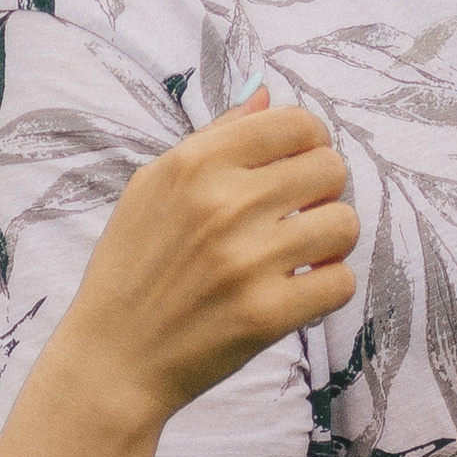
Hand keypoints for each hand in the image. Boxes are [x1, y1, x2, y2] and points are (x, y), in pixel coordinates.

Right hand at [69, 90, 358, 416]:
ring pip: (344, 224)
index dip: (310, 144)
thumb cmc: (132, 269)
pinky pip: (341, 281)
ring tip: (302, 254)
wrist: (112, 360)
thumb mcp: (152, 188)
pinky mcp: (265, 314)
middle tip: (298, 216)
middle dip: (322, 192)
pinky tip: (298, 290)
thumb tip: (266, 97)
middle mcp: (222, 204)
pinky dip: (327, 287)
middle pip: (330, 169)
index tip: (298, 169)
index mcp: (195, 163)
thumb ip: (213, 138)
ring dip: (330, 241)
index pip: (298, 124)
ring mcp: (246, 261)